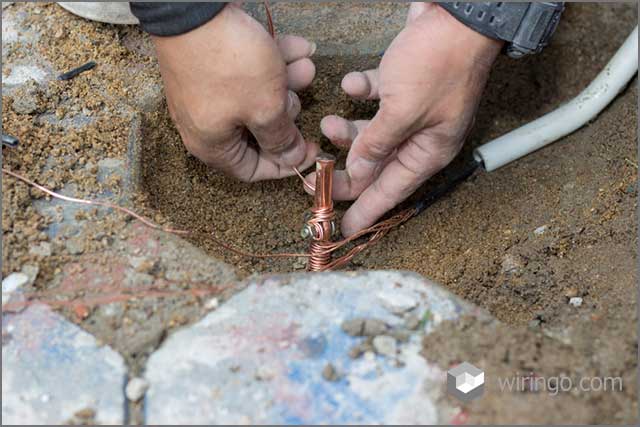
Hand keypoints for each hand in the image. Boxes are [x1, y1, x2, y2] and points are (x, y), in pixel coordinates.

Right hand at [151, 3, 318, 180]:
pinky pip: (249, 74)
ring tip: (306, 64)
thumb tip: (291, 158)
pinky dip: (274, 62)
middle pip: (258, 131)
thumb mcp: (265, 108)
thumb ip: (281, 138)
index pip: (252, 170)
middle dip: (288, 111)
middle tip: (302, 96)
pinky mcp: (214, 66)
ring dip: (287, 82)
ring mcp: (209, 93)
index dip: (285, 163)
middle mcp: (207, 123)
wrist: (195, 7)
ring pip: (258, 97)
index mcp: (212, 145)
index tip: (311, 150)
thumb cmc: (229, 64)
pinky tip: (299, 47)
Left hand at [312, 3, 501, 235]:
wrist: (458, 12)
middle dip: (345, 168)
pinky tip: (353, 83)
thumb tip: (358, 172)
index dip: (365, 211)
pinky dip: (362, 92)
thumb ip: (376, 145)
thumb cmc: (439, 62)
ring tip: (326, 122)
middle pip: (377, 164)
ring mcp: (413, 109)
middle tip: (315, 173)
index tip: (342, 229)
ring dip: (347, 130)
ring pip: (372, 133)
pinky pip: (376, 98)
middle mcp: (421, 135)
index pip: (390, 191)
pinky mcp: (405, 84)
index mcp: (428, 151)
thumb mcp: (401, 112)